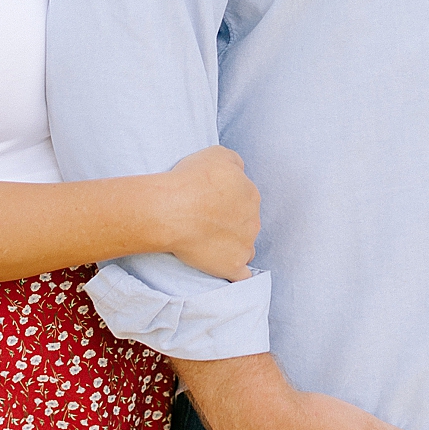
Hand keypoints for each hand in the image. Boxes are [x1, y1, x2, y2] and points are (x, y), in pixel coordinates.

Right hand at [162, 145, 260, 281]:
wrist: (174, 209)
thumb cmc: (191, 179)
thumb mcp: (218, 154)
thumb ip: (235, 163)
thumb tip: (239, 172)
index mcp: (251, 194)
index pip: (245, 200)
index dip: (228, 202)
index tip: (209, 204)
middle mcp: (254, 220)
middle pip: (247, 224)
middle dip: (232, 224)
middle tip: (206, 223)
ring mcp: (245, 245)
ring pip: (246, 248)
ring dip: (234, 247)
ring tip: (211, 246)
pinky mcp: (233, 266)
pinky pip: (242, 275)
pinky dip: (236, 273)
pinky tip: (226, 271)